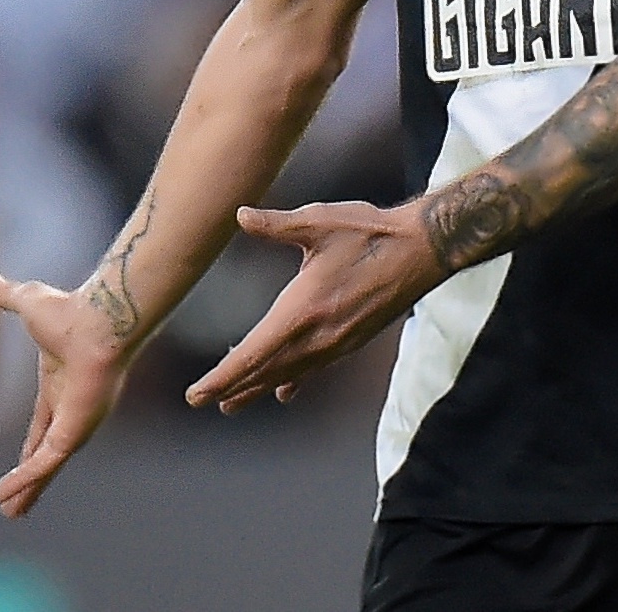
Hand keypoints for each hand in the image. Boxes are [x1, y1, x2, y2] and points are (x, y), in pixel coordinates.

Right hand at [0, 273, 132, 518]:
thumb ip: (6, 296)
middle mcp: (70, 408)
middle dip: (30, 480)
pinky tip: (6, 496)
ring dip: (28, 489)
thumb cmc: (70, 309)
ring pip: (46, 465)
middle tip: (15, 506)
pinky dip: (26, 479)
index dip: (29, 447)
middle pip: (45, 452)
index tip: (19, 467)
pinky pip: (46, 462)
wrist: (99, 319)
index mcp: (59, 384)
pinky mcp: (74, 430)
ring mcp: (75, 421)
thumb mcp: (27, 303)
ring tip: (11, 514)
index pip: (42, 425)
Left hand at [185, 200, 441, 414]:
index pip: (252, 354)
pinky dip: (292, 379)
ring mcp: (336, 343)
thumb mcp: (318, 221)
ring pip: (288, 374)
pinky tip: (284, 391)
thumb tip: (240, 214)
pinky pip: (314, 369)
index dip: (221, 377)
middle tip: (200, 402)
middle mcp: (317, 336)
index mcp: (302, 310)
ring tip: (231, 403)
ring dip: (258, 388)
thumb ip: (276, 224)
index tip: (196, 394)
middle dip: (232, 388)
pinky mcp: (350, 340)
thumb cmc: (368, 231)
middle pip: (265, 372)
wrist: (421, 251)